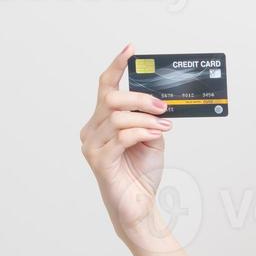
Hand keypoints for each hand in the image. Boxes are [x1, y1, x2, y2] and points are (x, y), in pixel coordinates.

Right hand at [79, 44, 173, 239]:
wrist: (138, 206)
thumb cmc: (140, 173)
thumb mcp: (151, 139)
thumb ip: (150, 119)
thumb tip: (158, 102)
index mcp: (101, 122)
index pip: (105, 87)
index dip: (117, 65)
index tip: (131, 49)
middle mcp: (91, 131)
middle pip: (111, 99)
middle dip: (140, 98)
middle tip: (162, 106)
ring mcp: (92, 146)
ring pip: (118, 118)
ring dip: (145, 119)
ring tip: (163, 125)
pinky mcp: (99, 161)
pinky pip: (121, 137)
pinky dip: (142, 132)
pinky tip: (156, 135)